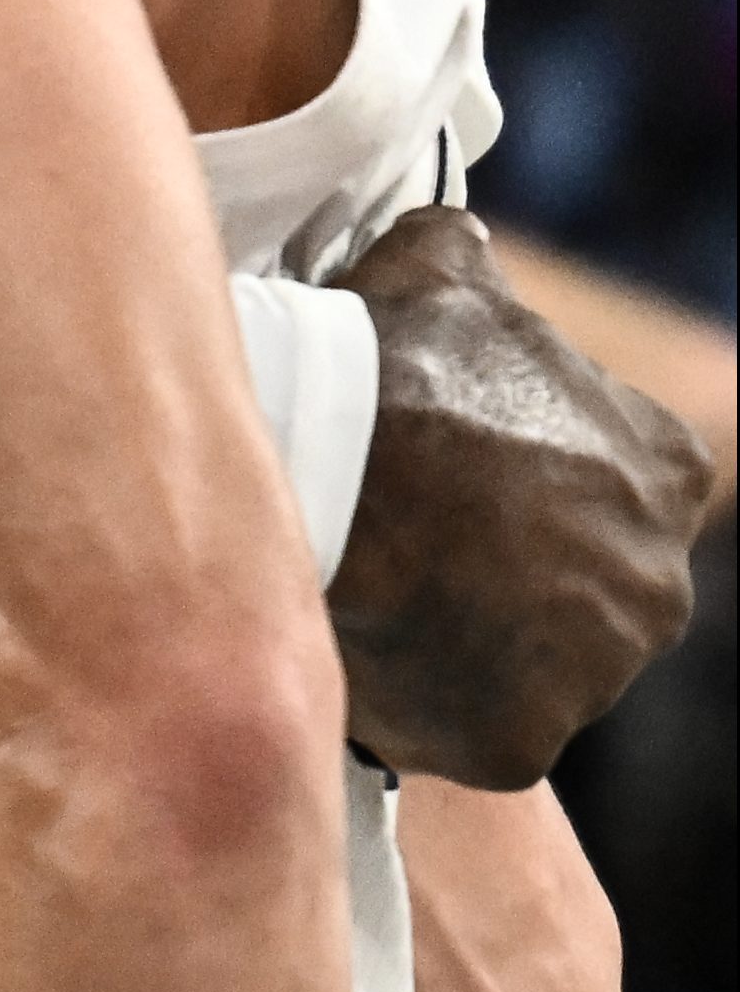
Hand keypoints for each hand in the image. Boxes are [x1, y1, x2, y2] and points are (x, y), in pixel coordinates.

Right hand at [327, 206, 709, 781]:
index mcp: (666, 472)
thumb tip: (461, 244)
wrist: (324, 465)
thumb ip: (473, 262)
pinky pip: (471, 732)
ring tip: (379, 594)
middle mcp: (656, 584)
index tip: (461, 471)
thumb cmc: (393, 359)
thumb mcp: (441, 265)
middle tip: (413, 539)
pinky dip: (426, 705)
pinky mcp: (521, 747)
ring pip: (532, 668)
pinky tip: (367, 648)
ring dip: (472, 644)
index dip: (531, 476)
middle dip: (514, 572)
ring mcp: (593, 677)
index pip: (617, 485)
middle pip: (583, 590)